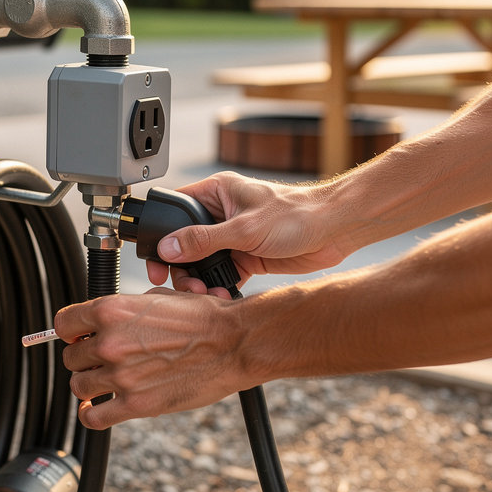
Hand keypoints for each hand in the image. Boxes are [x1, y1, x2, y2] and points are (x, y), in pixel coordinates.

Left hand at [54, 289, 245, 427]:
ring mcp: (121, 375)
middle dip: (84, 359)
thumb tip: (105, 321)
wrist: (233, 342)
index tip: (79, 337)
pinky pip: (94, 417)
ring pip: (79, 386)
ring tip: (107, 382)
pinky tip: (98, 409)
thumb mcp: (158, 297)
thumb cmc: (203, 318)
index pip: (64, 324)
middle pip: (71, 357)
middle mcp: (110, 343)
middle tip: (103, 360)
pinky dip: (91, 415)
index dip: (71, 331)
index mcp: (112, 311)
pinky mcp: (136, 404)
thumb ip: (125, 311)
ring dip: (90, 385)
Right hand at [145, 171, 345, 291]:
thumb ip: (204, 239)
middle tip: (183, 287)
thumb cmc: (298, 214)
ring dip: (200, 281)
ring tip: (205, 295)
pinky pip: (222, 275)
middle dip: (181, 267)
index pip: (175, 210)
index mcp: (217, 193)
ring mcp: (233, 237)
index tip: (157, 260)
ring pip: (202, 263)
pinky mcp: (246, 257)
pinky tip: (222, 297)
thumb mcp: (245, 228)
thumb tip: (168, 247)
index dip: (161, 234)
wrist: (334, 231)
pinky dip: (219, 288)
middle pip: (185, 242)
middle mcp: (222, 214)